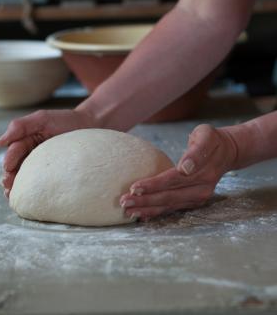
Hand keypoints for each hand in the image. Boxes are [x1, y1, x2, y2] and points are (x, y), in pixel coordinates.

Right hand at [0, 109, 93, 196]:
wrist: (90, 125)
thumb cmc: (66, 120)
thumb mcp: (42, 119)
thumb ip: (20, 126)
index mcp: (26, 140)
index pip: (14, 151)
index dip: (9, 160)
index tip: (7, 168)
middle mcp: (32, 153)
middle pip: (17, 167)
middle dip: (10, 177)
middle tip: (8, 185)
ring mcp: (42, 164)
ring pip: (26, 176)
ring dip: (18, 186)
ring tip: (13, 195)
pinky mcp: (54, 173)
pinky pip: (42, 182)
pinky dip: (34, 190)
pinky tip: (30, 198)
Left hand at [120, 124, 237, 220]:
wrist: (226, 152)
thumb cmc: (211, 140)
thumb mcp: (206, 136)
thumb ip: (196, 151)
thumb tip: (185, 168)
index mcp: (202, 172)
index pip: (172, 180)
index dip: (153, 185)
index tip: (134, 188)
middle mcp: (201, 189)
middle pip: (168, 197)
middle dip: (144, 201)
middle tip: (124, 203)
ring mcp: (198, 197)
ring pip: (168, 206)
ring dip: (147, 209)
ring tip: (128, 212)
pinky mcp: (193, 201)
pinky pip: (172, 208)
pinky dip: (156, 212)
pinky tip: (142, 215)